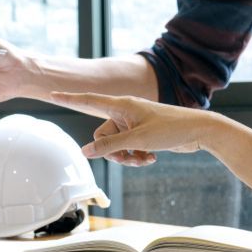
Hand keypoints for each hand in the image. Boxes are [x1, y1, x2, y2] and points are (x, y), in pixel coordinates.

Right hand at [50, 92, 215, 166]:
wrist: (199, 131)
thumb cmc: (170, 129)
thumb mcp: (138, 140)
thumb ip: (110, 146)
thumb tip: (86, 152)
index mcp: (121, 104)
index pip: (89, 100)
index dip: (70, 99)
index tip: (52, 93)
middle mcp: (125, 112)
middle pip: (102, 136)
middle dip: (113, 151)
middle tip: (131, 157)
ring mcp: (133, 123)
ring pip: (115, 146)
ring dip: (127, 156)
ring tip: (145, 158)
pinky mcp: (142, 133)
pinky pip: (127, 148)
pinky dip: (136, 155)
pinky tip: (151, 158)